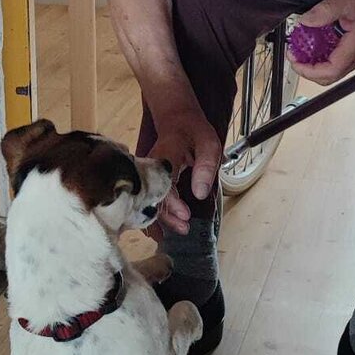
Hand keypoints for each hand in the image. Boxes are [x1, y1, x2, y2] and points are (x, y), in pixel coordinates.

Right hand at [146, 102, 222, 233]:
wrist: (175, 118)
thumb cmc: (193, 130)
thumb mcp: (208, 142)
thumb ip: (205, 166)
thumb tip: (200, 194)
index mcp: (164, 157)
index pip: (163, 184)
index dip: (172, 203)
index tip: (186, 216)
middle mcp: (150, 167)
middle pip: (151, 197)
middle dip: (165, 218)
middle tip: (184, 230)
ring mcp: (146, 174)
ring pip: (147, 201)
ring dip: (158, 220)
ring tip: (173, 235)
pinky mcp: (148, 180)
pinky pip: (147, 200)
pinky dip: (152, 216)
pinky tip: (159, 232)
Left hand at [292, 0, 354, 86]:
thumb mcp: (347, 0)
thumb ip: (323, 12)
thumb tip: (305, 21)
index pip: (328, 72)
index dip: (307, 70)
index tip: (294, 59)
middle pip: (329, 76)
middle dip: (308, 68)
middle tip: (294, 54)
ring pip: (334, 69)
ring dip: (316, 61)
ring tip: (302, 46)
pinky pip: (340, 59)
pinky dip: (325, 54)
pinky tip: (317, 40)